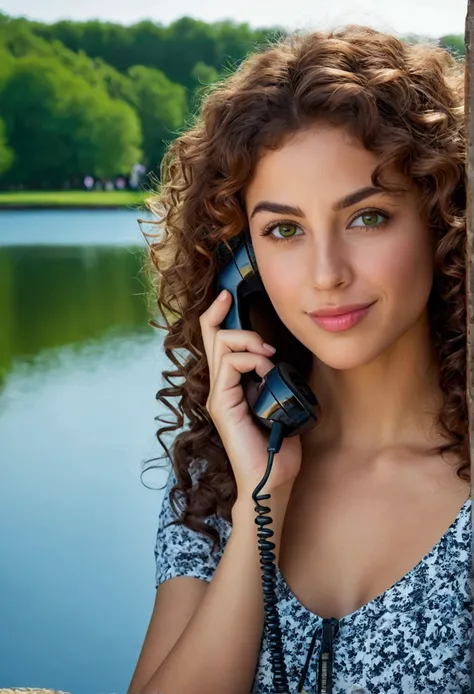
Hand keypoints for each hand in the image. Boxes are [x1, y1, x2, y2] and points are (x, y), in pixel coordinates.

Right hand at [199, 289, 302, 502]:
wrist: (273, 477)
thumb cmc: (279, 443)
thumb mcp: (279, 399)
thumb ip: (272, 378)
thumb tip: (278, 359)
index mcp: (230, 384)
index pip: (216, 341)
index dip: (218, 315)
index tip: (228, 295)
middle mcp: (220, 386)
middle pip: (211, 336)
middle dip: (229, 318)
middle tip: (257, 333)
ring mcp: (219, 394)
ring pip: (222, 344)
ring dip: (249, 342)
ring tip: (269, 357)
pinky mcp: (222, 404)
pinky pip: (230, 365)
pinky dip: (251, 359)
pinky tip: (267, 371)